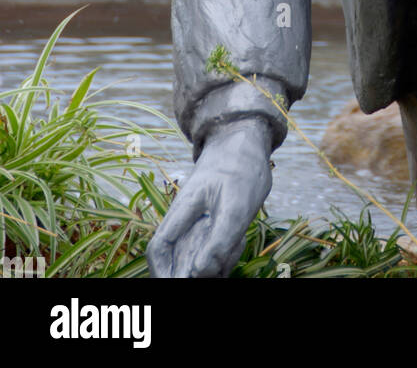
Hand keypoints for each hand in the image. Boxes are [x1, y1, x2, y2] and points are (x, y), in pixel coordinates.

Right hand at [146, 118, 272, 277]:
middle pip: (179, 259)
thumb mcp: (236, 205)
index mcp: (182, 210)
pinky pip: (214, 251)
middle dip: (196, 271)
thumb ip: (219, 240)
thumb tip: (199, 273)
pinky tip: (239, 240)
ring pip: (199, 258)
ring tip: (236, 241)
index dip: (161, 273)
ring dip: (216, 262)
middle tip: (220, 264)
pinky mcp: (212, 224)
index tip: (177, 284)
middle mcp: (186, 219)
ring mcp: (199, 222)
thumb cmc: (241, 167)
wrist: (248, 140)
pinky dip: (226, 254)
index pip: (159, 247)